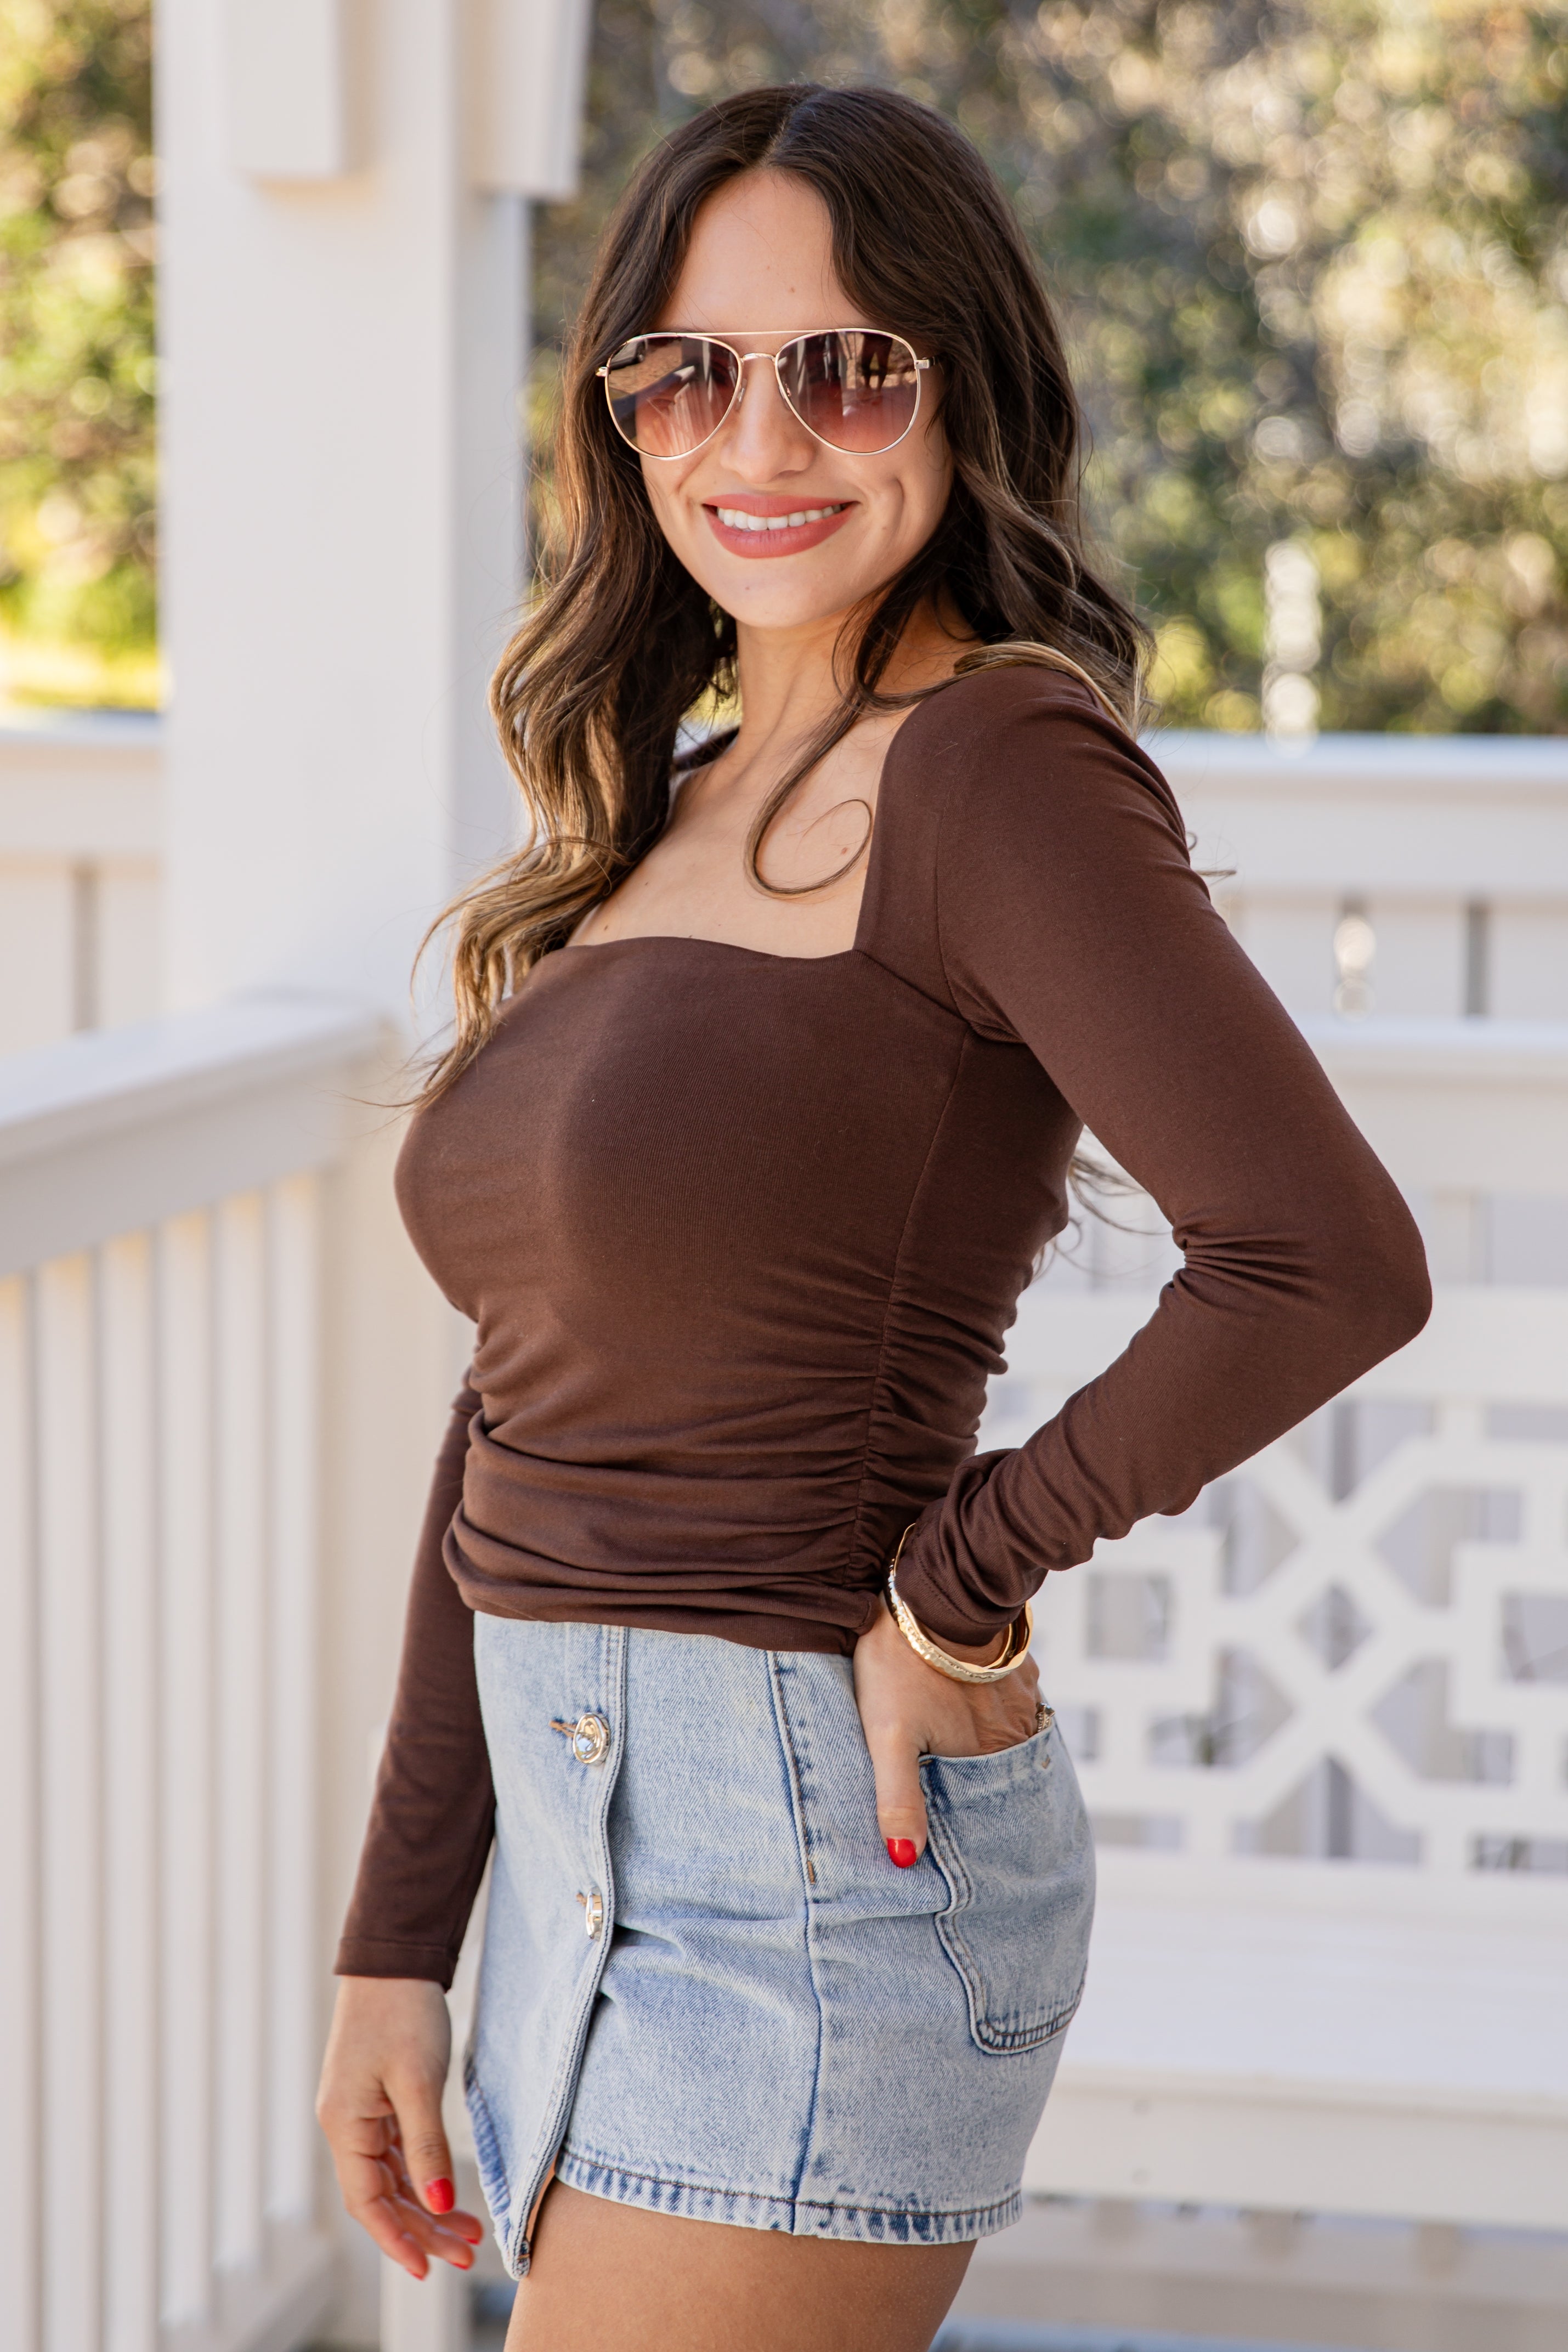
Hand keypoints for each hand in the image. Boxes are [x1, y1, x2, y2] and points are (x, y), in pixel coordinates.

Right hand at [316, 1976, 485, 2278]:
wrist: (394, 1958)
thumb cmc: (403, 2013)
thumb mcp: (419, 2082)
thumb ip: (427, 2146)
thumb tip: (440, 2202)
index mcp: (345, 2124)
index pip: (368, 2201)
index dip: (398, 2239)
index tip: (428, 2269)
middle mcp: (346, 2124)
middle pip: (383, 2194)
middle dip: (423, 2227)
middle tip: (468, 2252)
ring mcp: (360, 2111)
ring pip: (392, 2175)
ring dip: (427, 2204)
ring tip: (469, 2230)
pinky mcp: (376, 2097)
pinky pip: (396, 2151)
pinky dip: (422, 2173)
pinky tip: (446, 2190)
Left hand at [852, 1598, 1041, 1865]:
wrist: (927, 1589)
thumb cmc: (902, 1665)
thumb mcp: (888, 1735)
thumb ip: (898, 1797)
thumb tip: (904, 1860)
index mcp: (993, 1750)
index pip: (996, 1799)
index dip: (981, 1816)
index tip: (970, 1832)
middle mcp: (1017, 1724)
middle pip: (1005, 1766)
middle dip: (988, 1782)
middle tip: (962, 1784)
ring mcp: (1019, 1687)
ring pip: (1009, 1728)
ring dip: (992, 1740)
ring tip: (963, 1746)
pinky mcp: (1012, 1657)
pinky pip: (1009, 1692)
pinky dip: (994, 1703)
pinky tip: (968, 1699)